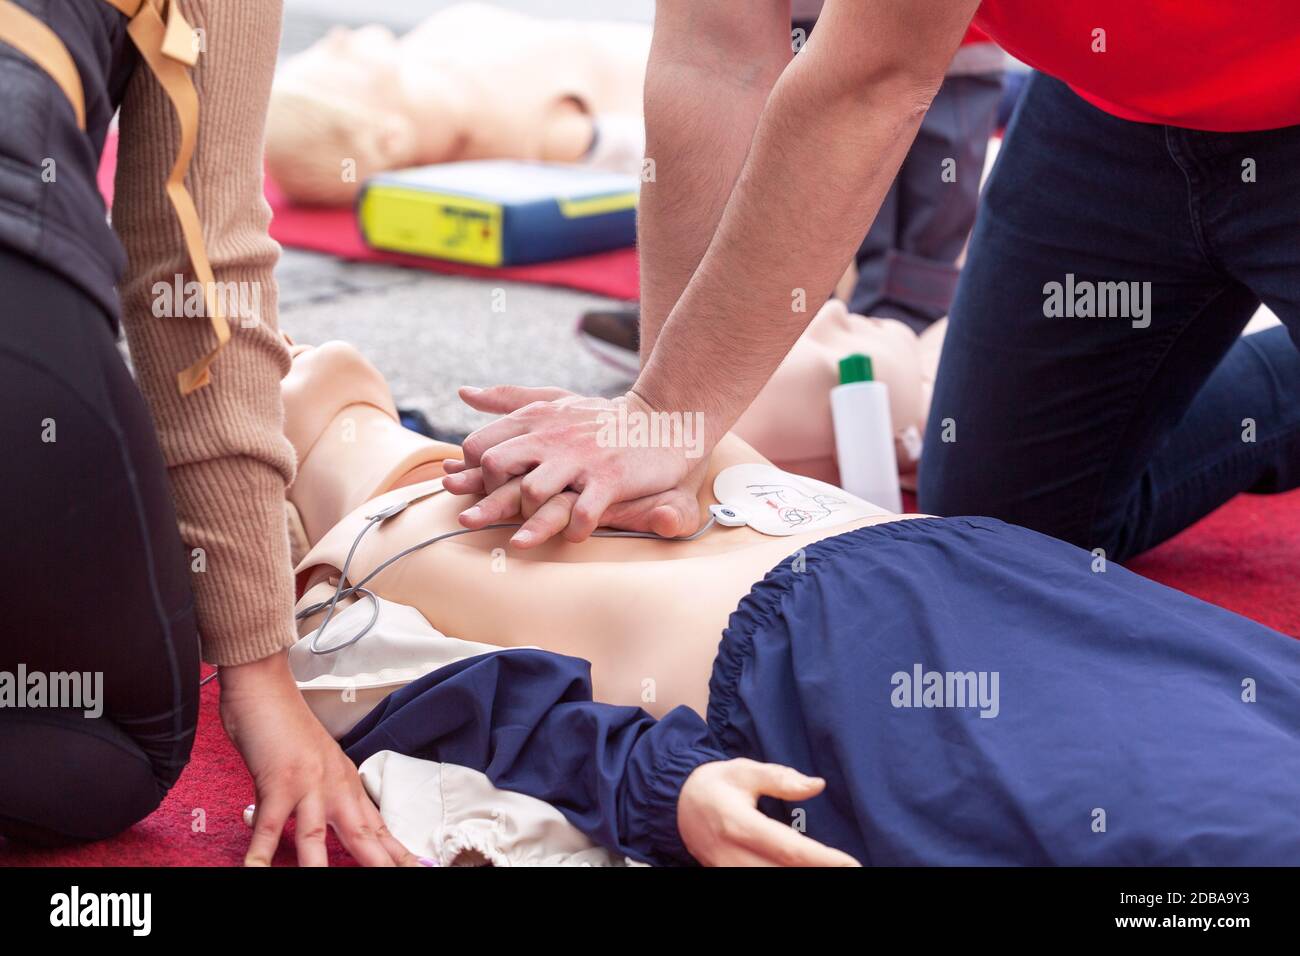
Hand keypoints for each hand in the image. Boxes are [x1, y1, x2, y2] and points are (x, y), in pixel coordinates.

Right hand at [219, 652, 418, 866]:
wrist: (267, 687)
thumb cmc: (287, 725)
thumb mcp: (317, 763)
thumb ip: (324, 795)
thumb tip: (324, 823)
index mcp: (346, 782)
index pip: (377, 823)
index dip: (397, 850)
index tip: (418, 866)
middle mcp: (334, 785)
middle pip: (363, 832)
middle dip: (382, 861)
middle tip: (405, 875)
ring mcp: (307, 784)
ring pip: (317, 835)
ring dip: (321, 866)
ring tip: (325, 885)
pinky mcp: (278, 782)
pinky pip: (269, 825)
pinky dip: (261, 851)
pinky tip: (257, 869)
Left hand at [442, 385, 708, 546]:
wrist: (660, 420)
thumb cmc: (600, 418)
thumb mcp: (553, 399)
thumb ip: (507, 398)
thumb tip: (463, 393)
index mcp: (535, 420)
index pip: (480, 444)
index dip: (472, 472)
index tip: (484, 488)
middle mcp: (552, 437)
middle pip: (497, 466)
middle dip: (491, 497)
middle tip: (500, 514)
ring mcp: (580, 459)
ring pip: (534, 493)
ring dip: (531, 520)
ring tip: (534, 533)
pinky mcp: (609, 479)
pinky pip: (583, 513)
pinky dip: (575, 530)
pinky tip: (575, 534)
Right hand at [677, 759, 859, 865]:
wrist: (676, 804)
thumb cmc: (714, 784)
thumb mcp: (744, 770)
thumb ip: (781, 778)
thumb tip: (817, 785)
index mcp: (739, 824)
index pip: (789, 849)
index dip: (823, 859)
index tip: (851, 863)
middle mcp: (732, 855)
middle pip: (782, 874)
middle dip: (816, 873)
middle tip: (850, 871)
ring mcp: (727, 871)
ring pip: (770, 882)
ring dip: (802, 878)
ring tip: (831, 870)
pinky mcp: (724, 877)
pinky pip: (756, 882)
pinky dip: (781, 878)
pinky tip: (805, 872)